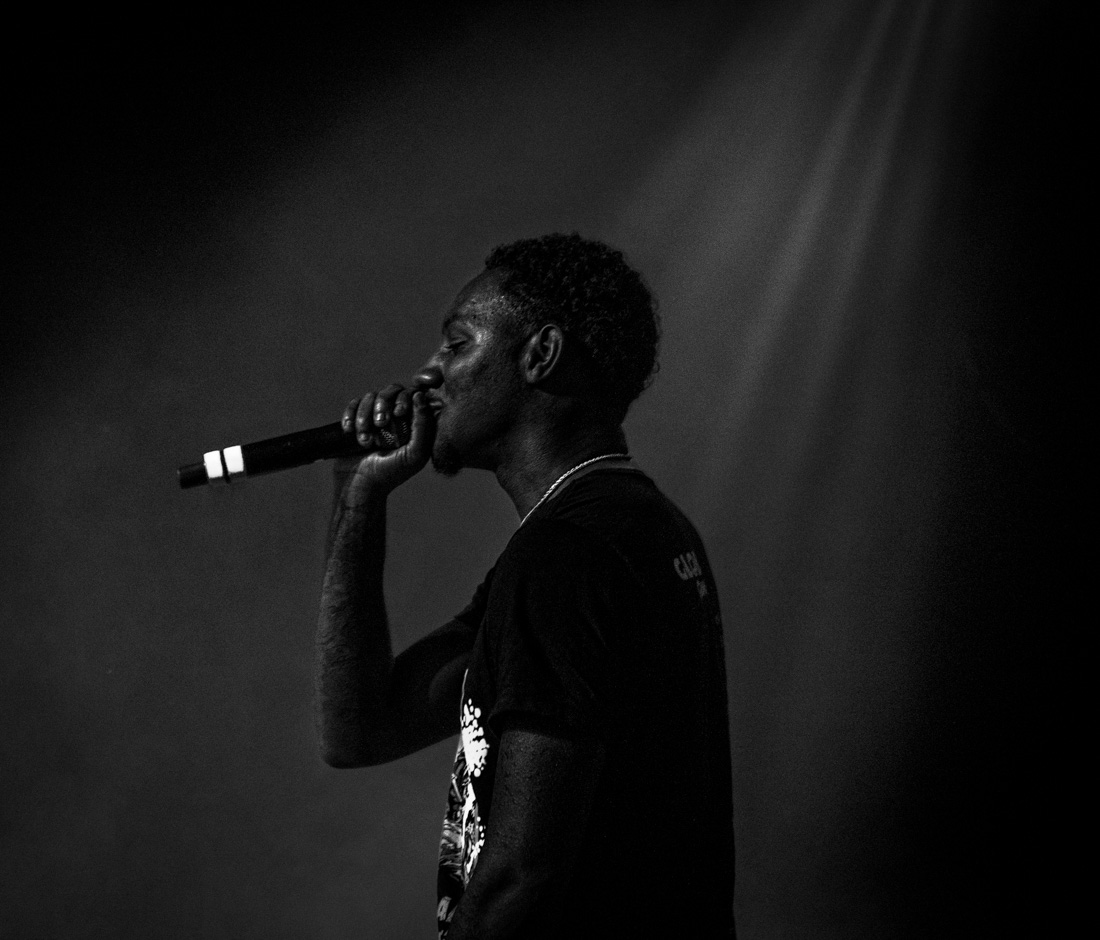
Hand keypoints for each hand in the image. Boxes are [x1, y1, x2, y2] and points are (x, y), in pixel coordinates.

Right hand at [338, 383, 435, 500]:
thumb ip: (423, 426)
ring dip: (365, 416)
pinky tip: (350, 432)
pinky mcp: (357, 420)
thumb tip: (420, 395)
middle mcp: (396, 417)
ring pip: (370, 396)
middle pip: (391, 390)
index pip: (413, 394)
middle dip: (383, 404)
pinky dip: (351, 415)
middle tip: (380, 424)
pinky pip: (354, 404)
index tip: (398, 413)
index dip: (405, 398)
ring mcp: (375, 417)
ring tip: (365, 441)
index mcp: (414, 423)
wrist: (359, 485)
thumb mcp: (415, 453)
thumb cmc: (390, 473)